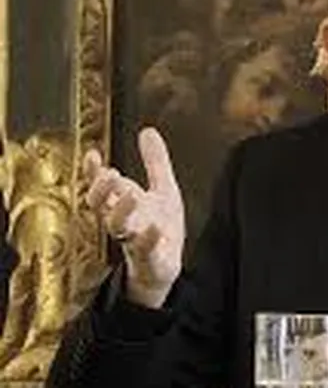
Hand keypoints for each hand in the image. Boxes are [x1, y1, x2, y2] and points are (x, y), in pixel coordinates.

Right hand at [84, 127, 184, 308]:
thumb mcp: (163, 189)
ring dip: (121, 212)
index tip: (93, 154)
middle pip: (101, 206)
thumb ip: (155, 162)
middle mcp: (122, 222)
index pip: (100, 187)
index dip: (93, 172)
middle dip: (101, 191)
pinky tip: (155, 228)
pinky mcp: (149, 259)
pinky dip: (149, 239)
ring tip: (131, 196)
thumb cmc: (159, 226)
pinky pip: (145, 250)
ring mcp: (134, 241)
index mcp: (122, 204)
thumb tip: (148, 130)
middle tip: (109, 174)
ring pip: (118, 228)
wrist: (165, 267)